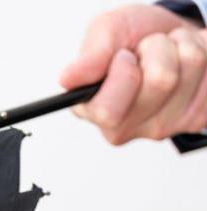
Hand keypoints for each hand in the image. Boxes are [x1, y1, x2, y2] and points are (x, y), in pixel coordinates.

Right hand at [61, 4, 206, 144]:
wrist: (169, 36)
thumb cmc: (134, 38)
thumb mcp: (106, 32)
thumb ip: (89, 56)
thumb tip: (68, 78)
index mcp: (93, 110)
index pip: (108, 111)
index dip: (123, 73)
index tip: (123, 58)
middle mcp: (125, 127)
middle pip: (159, 82)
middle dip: (157, 51)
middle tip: (145, 54)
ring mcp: (161, 127)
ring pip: (188, 73)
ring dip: (182, 50)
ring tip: (167, 54)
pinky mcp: (194, 120)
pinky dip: (202, 57)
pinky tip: (186, 66)